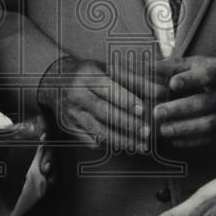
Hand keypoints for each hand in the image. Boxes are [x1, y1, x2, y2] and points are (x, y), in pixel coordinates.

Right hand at [37, 56, 156, 150]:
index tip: (143, 109)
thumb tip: (160, 90)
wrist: (55, 82)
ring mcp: (72, 114)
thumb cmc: (89, 74)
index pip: (108, 89)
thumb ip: (135, 79)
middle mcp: (76, 95)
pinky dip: (110, 146)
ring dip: (122, 140)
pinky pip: (92, 141)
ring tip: (141, 145)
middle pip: (104, 112)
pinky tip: (126, 146)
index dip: (126, 100)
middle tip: (148, 132)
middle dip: (128, 123)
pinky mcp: (71, 129)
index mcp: (87, 76)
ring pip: (98, 131)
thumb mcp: (108, 69)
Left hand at [153, 57, 215, 147]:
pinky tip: (176, 141)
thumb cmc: (215, 71)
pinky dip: (194, 141)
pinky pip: (213, 138)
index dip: (190, 79)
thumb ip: (173, 66)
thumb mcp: (197, 63)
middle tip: (157, 113)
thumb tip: (147, 66)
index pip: (206, 75)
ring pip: (210, 123)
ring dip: (186, 128)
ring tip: (163, 130)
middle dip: (180, 108)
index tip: (173, 84)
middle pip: (205, 102)